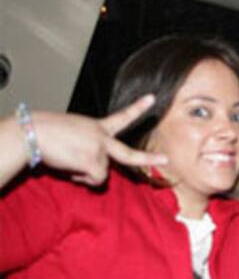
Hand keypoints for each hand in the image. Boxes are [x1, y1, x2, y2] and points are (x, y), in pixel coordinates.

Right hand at [34, 95, 166, 184]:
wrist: (32, 132)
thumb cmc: (45, 132)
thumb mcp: (73, 133)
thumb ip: (88, 146)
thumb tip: (93, 168)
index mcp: (97, 127)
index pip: (121, 117)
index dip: (138, 108)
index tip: (153, 98)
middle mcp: (102, 137)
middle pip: (128, 154)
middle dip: (148, 158)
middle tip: (166, 159)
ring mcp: (100, 150)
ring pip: (100, 173)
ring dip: (85, 172)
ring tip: (68, 159)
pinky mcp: (95, 162)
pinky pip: (94, 180)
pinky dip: (82, 178)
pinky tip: (70, 166)